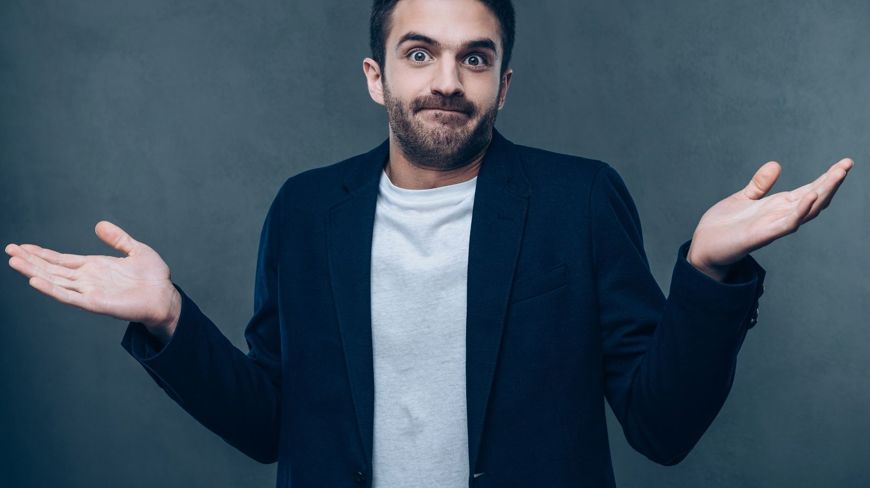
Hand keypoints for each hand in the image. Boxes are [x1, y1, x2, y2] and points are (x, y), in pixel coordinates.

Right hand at [5, 221, 180, 340]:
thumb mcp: (136, 250)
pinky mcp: (94, 303)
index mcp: (95, 267)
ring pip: (55, 281)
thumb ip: (118, 238)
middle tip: (9, 250)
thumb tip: (99, 224)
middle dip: (31, 260)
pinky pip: (68, 296)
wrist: (167, 297)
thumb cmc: (154, 278)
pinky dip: (51, 289)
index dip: (41, 253)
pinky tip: (35, 280)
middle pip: (52, 269)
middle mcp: (88, 279)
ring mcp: (89, 291)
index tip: (22, 246)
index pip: (61, 260)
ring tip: (14, 261)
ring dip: (34, 271)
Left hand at [687, 158, 853, 280]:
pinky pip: (787, 224)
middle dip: (831, 182)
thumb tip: (776, 164)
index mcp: (777, 207)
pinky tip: (811, 196)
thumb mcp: (742, 199)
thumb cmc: (722, 227)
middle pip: (814, 198)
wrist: (703, 248)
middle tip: (847, 164)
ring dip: (823, 193)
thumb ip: (760, 185)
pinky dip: (800, 211)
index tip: (844, 163)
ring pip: (806, 210)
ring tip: (838, 174)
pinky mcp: (762, 235)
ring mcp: (773, 227)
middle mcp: (780, 217)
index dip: (826, 178)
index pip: (809, 190)